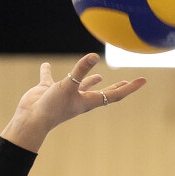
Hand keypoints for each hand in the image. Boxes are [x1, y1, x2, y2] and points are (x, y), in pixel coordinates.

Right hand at [1, 53, 146, 151]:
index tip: (144, 80)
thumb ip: (81, 71)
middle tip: (128, 82)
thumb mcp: (68, 86)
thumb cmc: (52, 107)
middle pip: (103, 93)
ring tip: (101, 76)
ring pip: (81, 86)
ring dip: (91, 81)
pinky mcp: (49, 90)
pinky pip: (50, 78)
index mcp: (88, 101)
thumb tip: (95, 56)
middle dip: (116, 88)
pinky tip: (47, 65)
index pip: (115, 94)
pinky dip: (48, 71)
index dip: (130, 87)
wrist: (31, 119)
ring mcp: (65, 95)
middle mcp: (79, 98)